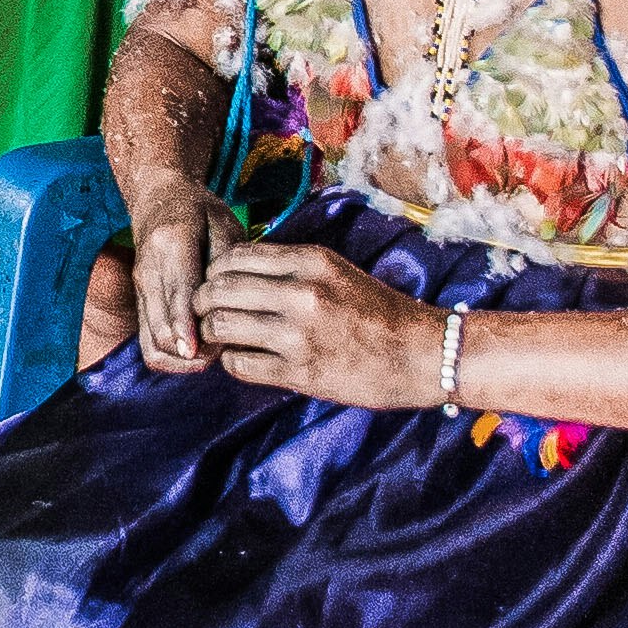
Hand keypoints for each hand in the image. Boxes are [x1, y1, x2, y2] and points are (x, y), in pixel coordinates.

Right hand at [127, 199, 214, 372]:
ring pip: (151, 341)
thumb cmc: (200, 213)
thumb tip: (228, 308)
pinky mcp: (139, 303)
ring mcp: (139, 289)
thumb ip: (227, 263)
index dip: (184, 325)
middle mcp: (147, 269)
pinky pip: (148, 344)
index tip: (194, 351)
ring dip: (180, 359)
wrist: (158, 200)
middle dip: (189, 351)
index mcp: (171, 242)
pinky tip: (196, 353)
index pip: (177, 291)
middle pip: (160, 324)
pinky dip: (171, 357)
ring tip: (211, 355)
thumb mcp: (224, 225)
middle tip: (222, 351)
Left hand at [187, 238, 443, 408]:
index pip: (237, 255)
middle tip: (204, 311)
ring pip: (222, 324)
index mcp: (312, 261)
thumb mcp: (338, 273)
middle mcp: (303, 293)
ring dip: (213, 332)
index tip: (215, 282)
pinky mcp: (301, 372)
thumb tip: (238, 271)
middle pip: (220, 288)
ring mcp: (300, 334)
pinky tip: (243, 359)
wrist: (424, 354)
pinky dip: (232, 361)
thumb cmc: (379, 313)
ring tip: (220, 337)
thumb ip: (292, 269)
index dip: (215, 270)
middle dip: (203, 300)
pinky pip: (240, 364)